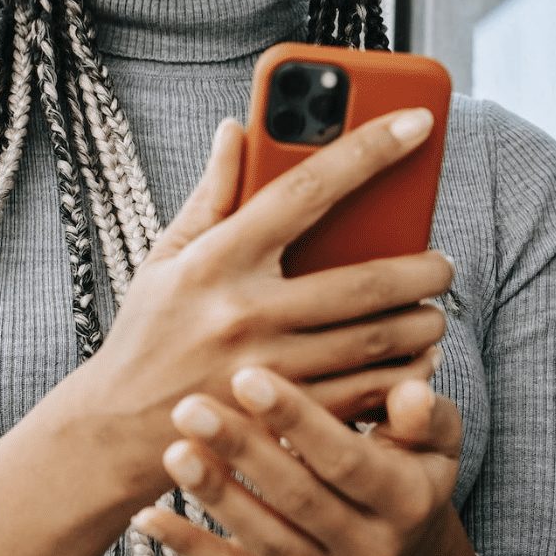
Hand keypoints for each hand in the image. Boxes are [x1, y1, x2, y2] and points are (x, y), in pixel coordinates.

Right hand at [72, 109, 453, 501]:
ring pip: (373, 341)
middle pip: (361, 282)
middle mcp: (246, 311)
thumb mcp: (167, 256)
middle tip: (442, 263)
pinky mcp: (282, 420)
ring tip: (433, 311)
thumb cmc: (148, 332)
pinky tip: (415, 362)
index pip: (307, 189)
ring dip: (420, 324)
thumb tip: (237, 127)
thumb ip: (212, 193)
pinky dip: (401, 377)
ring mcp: (267, 370)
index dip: (368, 150)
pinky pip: (363, 394)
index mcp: (220, 259)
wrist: (114, 432)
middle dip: (420, 269)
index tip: (416, 122)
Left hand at [131, 365, 482, 555]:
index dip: (299, 420)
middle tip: (191, 406)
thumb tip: (412, 391)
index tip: (250, 376)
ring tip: (173, 450)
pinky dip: (190, 547)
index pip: (345, 459)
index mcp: (405, 501)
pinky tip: (147, 518)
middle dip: (242, 451)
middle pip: (297, 499)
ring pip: (264, 538)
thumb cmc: (418, 467)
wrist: (409, 553)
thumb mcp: (439, 440)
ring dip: (215, 496)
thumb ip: (426, 415)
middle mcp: (366, 545)